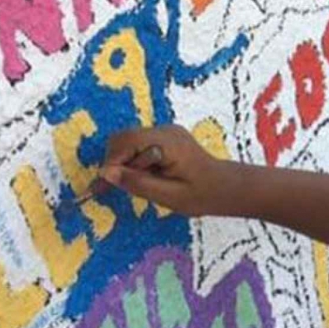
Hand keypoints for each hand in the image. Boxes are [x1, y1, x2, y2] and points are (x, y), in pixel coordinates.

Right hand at [101, 125, 235, 216]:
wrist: (228, 187)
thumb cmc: (203, 195)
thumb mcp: (168, 196)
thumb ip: (137, 183)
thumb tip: (106, 173)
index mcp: (168, 143)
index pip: (126, 142)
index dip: (110, 163)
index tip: (100, 187)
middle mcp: (166, 131)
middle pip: (123, 139)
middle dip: (116, 162)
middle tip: (116, 188)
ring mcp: (167, 132)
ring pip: (129, 142)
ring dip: (126, 163)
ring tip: (141, 183)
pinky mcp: (166, 139)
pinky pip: (140, 146)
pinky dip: (135, 162)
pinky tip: (147, 177)